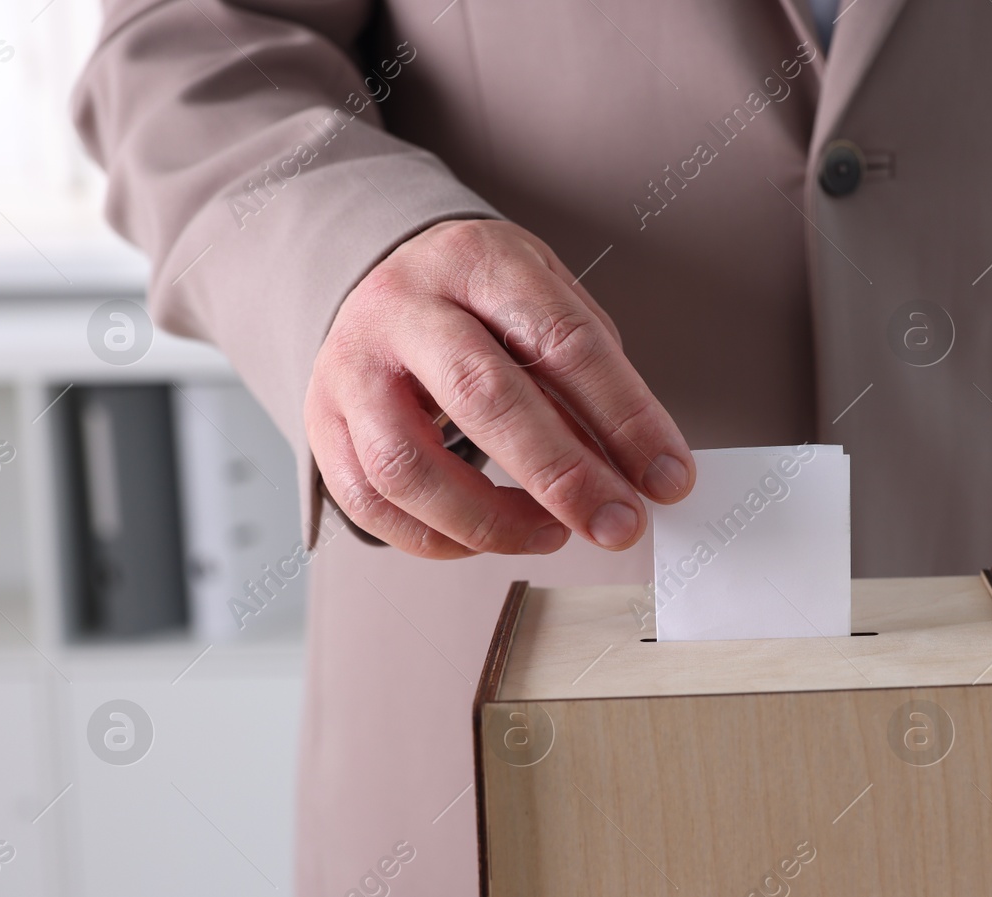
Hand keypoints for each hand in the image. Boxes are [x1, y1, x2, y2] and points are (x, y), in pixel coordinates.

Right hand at [305, 219, 693, 557]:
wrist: (383, 278)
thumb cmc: (481, 299)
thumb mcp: (545, 300)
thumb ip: (589, 374)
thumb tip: (640, 465)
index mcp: (476, 261)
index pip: (561, 340)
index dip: (625, 416)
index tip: (669, 475)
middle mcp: (404, 308)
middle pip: (484, 397)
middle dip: (563, 476)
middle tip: (619, 522)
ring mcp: (351, 368)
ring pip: (408, 465)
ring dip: (493, 521)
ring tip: (553, 532)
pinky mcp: (322, 423)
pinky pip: (370, 503)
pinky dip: (436, 540)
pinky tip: (487, 539)